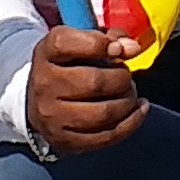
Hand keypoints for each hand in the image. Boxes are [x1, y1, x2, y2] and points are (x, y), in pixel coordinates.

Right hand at [23, 24, 147, 155]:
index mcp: (46, 53)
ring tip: (130, 94)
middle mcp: (44, 85)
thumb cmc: (70, 66)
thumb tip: (132, 48)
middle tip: (126, 76)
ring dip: (127, 102)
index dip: (98, 44)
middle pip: (94, 82)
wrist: (40, 102)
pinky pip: (107, 136)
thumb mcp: (81, 42)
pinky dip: (131, 123)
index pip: (66, 44)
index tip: (118, 49)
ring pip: (103, 113)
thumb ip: (110, 37)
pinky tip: (139, 109)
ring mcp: (53, 117)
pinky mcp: (66, 141)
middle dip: (121, 78)